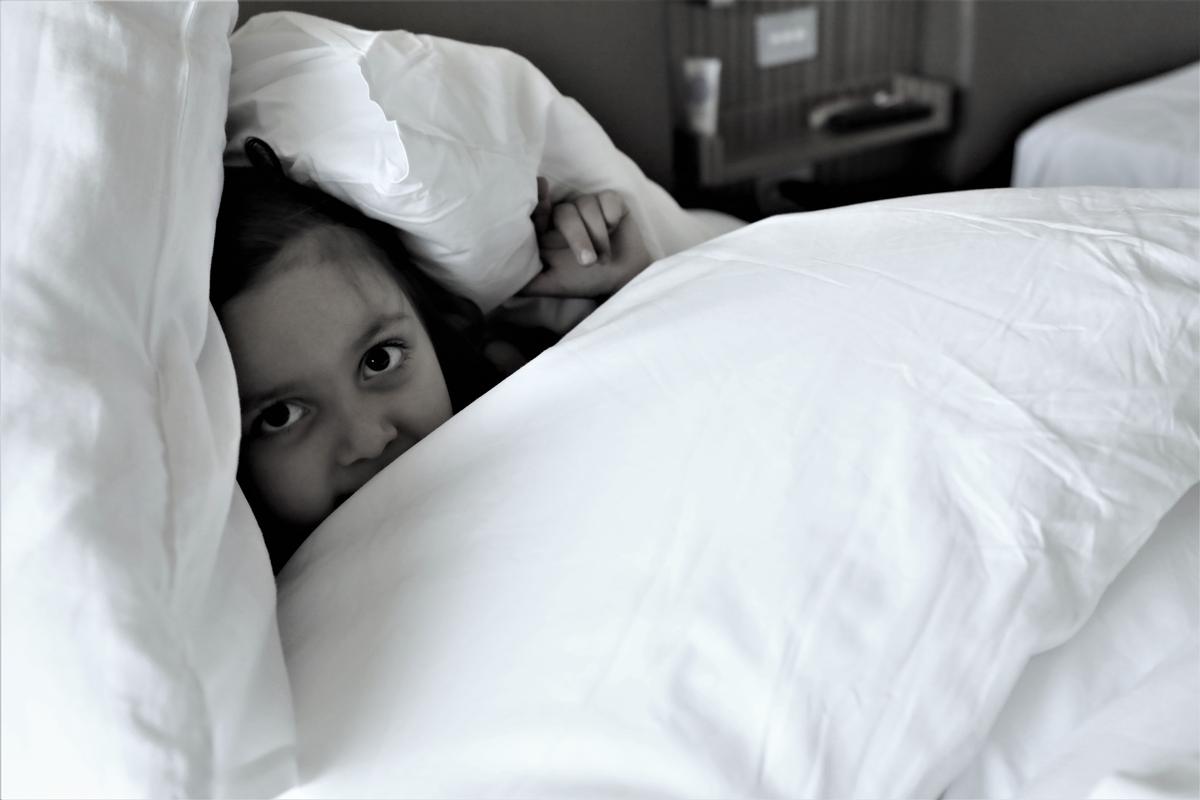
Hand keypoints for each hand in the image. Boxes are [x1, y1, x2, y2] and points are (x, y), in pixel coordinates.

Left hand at [522, 178, 651, 297]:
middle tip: (589, 263)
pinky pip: (607, 200)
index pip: (538, 212)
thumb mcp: (551, 284)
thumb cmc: (584, 281)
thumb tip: (500, 279)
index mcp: (548, 231)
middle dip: (579, 239)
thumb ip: (526, 282)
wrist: (622, 279)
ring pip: (587, 206)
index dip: (539, 204)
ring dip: (599, 236)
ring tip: (604, 259)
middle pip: (565, 213)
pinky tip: (614, 231)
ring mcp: (588, 206)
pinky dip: (611, 217)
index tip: (542, 199)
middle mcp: (566, 215)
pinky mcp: (609, 202)